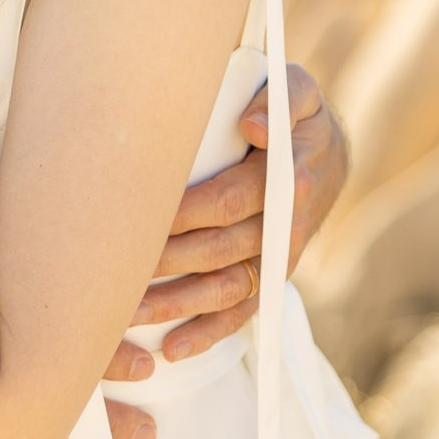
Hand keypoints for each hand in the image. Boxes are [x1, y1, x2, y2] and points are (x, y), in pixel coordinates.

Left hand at [116, 65, 348, 370]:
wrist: (325, 150)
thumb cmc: (294, 113)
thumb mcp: (296, 90)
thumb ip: (278, 99)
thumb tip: (253, 125)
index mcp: (288, 180)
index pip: (228, 200)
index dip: (183, 214)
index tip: (139, 219)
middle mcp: (285, 227)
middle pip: (219, 250)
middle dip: (166, 262)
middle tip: (112, 269)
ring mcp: (277, 258)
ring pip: (225, 289)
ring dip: (178, 306)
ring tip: (128, 316)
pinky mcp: (269, 277)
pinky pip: (241, 312)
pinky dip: (208, 333)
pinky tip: (172, 349)